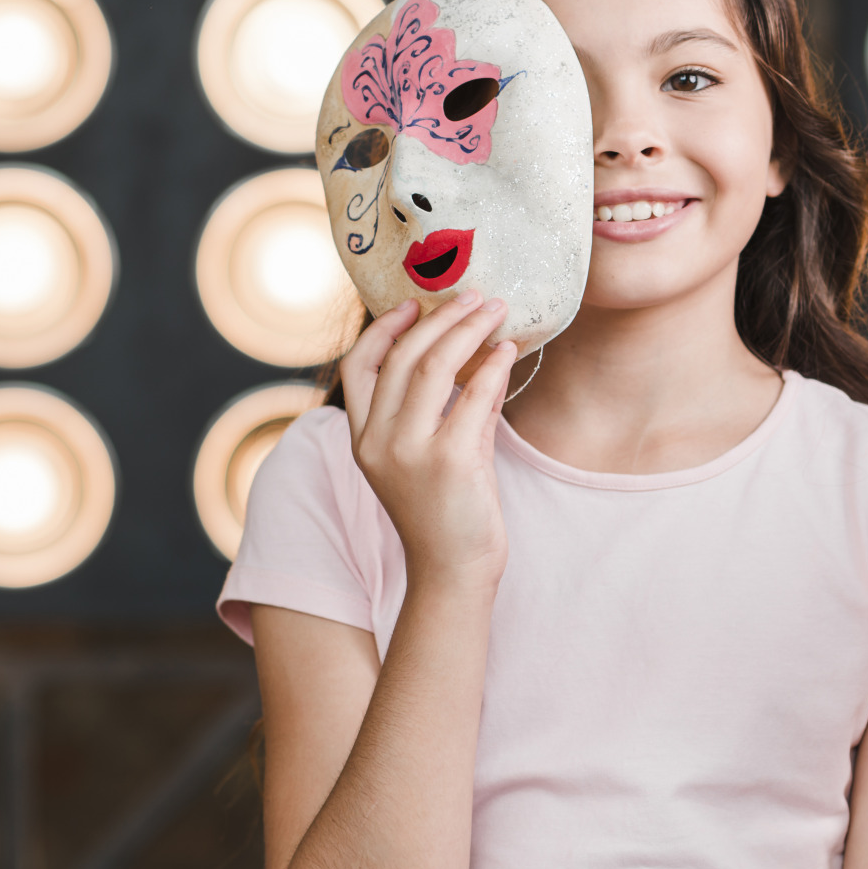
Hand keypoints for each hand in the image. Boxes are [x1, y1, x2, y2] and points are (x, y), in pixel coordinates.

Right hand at [339, 292, 517, 593]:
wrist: (454, 572)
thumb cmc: (447, 513)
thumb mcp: (434, 454)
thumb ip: (447, 409)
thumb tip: (480, 356)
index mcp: (362, 439)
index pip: (359, 367)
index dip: (384, 329)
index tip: (413, 303)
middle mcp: (377, 443)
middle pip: (401, 358)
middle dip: (440, 319)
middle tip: (474, 296)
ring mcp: (410, 452)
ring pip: (433, 367)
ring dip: (467, 331)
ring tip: (495, 310)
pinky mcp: (449, 462)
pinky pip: (473, 397)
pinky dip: (493, 366)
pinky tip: (508, 351)